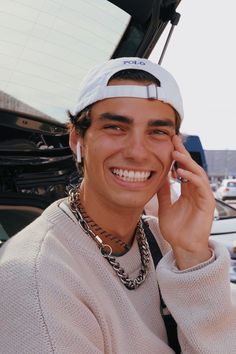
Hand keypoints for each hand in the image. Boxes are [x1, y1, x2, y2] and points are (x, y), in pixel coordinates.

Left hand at [157, 135, 214, 269]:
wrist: (182, 247)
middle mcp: (196, 191)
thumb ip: (164, 192)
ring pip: (198, 174)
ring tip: (176, 153)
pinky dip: (193, 178)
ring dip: (188, 163)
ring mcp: (202, 197)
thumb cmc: (176, 230)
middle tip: (174, 140)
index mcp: (187, 191)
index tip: (169, 143)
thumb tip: (158, 178)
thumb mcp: (165, 207)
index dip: (177, 156)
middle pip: (191, 167)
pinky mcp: (207, 204)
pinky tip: (182, 173)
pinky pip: (201, 187)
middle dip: (183, 153)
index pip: (183, 169)